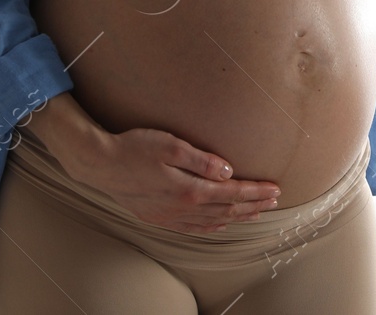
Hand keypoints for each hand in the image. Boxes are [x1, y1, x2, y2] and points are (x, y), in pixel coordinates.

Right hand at [74, 127, 281, 233]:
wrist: (100, 164)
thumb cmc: (135, 147)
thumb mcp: (171, 145)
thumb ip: (202, 160)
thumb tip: (229, 172)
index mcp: (189, 189)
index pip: (232, 194)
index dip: (255, 192)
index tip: (275, 189)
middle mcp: (182, 208)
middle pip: (227, 211)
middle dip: (253, 206)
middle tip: (274, 202)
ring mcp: (169, 216)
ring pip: (212, 222)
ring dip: (237, 218)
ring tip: (256, 214)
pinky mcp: (158, 217)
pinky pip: (192, 229)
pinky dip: (211, 228)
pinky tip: (220, 226)